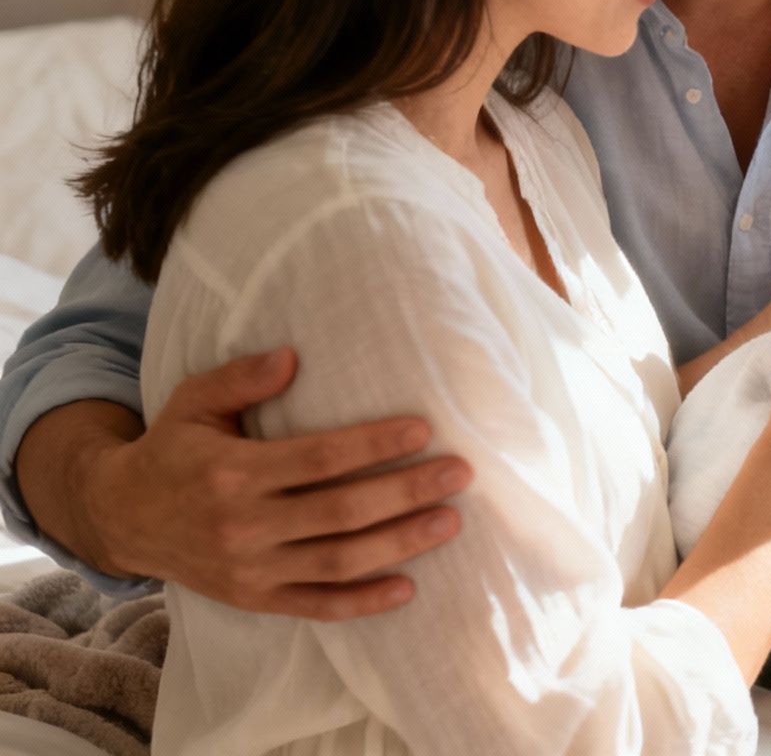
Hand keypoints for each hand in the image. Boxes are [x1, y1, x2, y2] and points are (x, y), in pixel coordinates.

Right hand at [86, 349, 471, 619]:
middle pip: (339, 512)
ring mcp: (250, 569)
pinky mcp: (256, 599)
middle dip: (405, 492)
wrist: (121, 518)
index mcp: (232, 472)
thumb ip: (241, 377)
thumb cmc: (173, 448)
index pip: (317, 459)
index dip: (372, 444)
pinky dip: (362, 602)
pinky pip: (316, 606)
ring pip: (337, 561)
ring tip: (449, 520)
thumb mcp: (193, 402)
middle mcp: (242, 525)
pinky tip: (407, 588)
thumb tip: (293, 355)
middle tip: (459, 472)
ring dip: (399, 544)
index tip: (424, 429)